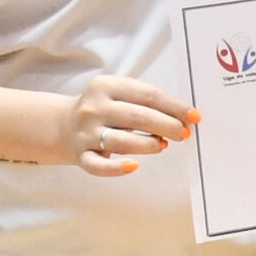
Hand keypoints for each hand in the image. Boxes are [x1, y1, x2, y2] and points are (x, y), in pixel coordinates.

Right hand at [61, 75, 196, 176]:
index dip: (174, 106)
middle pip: (137, 117)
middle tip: (183, 133)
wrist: (61, 125)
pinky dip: (117, 168)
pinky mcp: (80, 155)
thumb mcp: (118, 95)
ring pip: (121, 141)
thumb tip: (182, 117)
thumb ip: (145, 102)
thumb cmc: (102, 109)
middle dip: (166, 125)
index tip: (194, 117)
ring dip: (148, 145)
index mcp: (106, 86)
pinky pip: (99, 166)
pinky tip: (134, 166)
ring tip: (162, 145)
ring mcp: (85, 133)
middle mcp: (93, 108)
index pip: (147, 95)